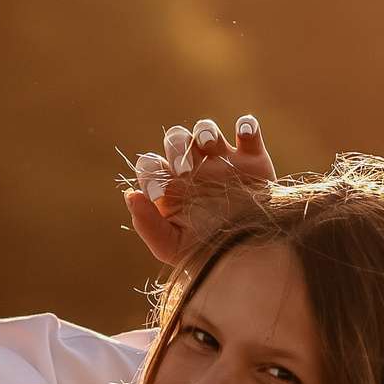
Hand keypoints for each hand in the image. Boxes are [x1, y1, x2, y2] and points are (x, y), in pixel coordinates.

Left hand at [126, 114, 277, 266]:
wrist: (252, 259)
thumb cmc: (207, 254)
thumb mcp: (172, 247)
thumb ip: (147, 225)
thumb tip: (131, 195)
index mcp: (171, 186)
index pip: (150, 164)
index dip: (149, 171)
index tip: (156, 193)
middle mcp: (194, 168)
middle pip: (177, 139)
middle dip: (177, 148)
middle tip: (184, 169)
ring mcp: (223, 161)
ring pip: (207, 129)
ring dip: (205, 131)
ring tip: (209, 145)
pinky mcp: (252, 158)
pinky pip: (248, 129)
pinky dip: (246, 125)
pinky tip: (245, 135)